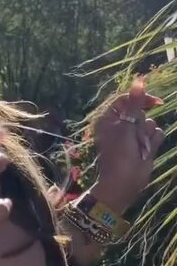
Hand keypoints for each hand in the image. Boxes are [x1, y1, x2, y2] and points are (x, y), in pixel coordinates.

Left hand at [91, 77, 164, 213]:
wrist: (124, 184)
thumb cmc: (119, 156)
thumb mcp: (125, 128)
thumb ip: (134, 105)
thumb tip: (139, 81)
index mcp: (109, 119)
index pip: (126, 99)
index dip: (139, 98)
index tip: (154, 101)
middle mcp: (121, 125)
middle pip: (140, 111)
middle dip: (141, 124)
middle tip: (134, 139)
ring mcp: (134, 135)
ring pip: (150, 123)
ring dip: (146, 136)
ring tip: (138, 149)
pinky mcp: (145, 145)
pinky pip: (156, 134)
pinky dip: (153, 143)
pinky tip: (146, 153)